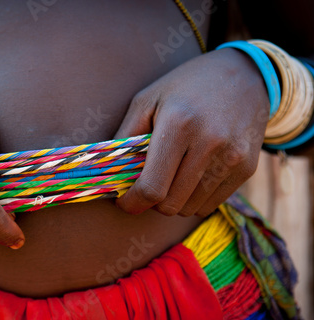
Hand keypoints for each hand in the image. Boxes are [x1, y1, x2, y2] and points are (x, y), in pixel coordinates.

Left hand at [114, 48, 268, 216]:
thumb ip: (125, 138)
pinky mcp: (247, 168)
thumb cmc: (185, 88)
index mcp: (178, 124)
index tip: (124, 202)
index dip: (132, 202)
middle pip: (170, 204)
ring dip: (173, 200)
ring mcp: (232, 158)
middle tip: (147, 184)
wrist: (245, 75)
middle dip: (151, 202)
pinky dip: (194, 199)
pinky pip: (210, 205)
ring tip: (171, 176)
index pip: (152, 187)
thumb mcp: (146, 100)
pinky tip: (192, 176)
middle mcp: (210, 143)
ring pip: (190, 209)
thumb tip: (108, 172)